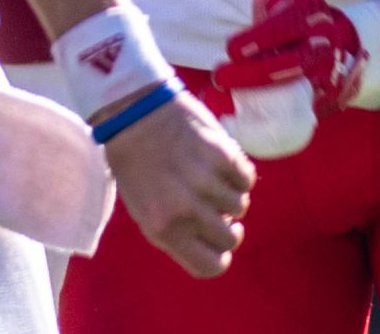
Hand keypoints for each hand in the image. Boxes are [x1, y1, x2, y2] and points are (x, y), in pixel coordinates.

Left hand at [102, 89, 253, 277]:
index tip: (220, 244)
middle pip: (230, 239)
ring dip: (230, 195)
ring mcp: (205, 181)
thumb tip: (213, 244)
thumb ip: (177, 232)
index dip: (220, 258)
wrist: (132, 113)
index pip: (209, 266)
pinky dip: (239, 173)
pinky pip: (246, 178)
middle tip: (219, 210)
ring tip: (212, 179)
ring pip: (240, 206)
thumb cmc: (136, 164)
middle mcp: (186, 209)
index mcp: (163, 228)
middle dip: (228, 227)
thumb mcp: (144, 210)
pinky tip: (222, 164)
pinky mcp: (220, 154)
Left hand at [211, 0, 364, 115]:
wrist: (346, 44)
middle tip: (221, 78)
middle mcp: (320, 48)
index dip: (260, 39)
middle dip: (255, 75)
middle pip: (291, 65)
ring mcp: (323, 80)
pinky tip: (236, 129)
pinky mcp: (318, 107)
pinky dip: (268, 129)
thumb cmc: (297, 3)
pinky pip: (294, 122)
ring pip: (294, 96)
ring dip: (259, 102)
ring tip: (224, 103)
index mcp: (309, 14)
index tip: (230, 47)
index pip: (286, 28)